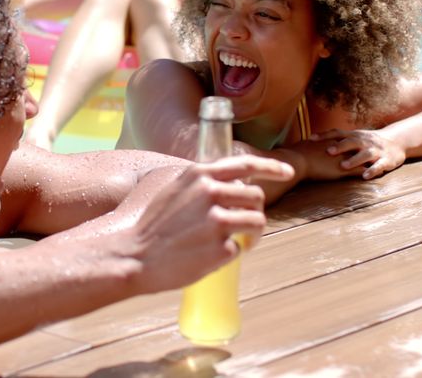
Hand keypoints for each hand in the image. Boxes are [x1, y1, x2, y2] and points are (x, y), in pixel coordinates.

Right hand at [128, 156, 291, 292]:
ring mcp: (217, 221)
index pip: (245, 164)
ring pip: (258, 221)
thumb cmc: (150, 226)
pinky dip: (232, 254)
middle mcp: (210, 193)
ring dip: (254, 233)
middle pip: (256, 196)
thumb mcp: (171, 189)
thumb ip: (198, 183)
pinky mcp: (221, 248)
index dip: (271, 167)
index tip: (287, 172)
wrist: (134, 256)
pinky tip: (212, 257)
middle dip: (255, 210)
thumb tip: (225, 185)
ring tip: (241, 242)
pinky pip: (240, 248)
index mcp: (198, 175)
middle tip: (245, 225)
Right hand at [274, 139, 365, 181]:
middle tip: (371, 149)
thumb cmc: (293, 155)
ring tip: (377, 162)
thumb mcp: (298, 147)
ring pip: (361, 157)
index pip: (343, 139)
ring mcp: (342, 157)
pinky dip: (366, 173)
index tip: (354, 143)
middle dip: (363, 148)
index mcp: (328, 141)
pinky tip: (372, 176)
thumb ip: (300, 146)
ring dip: (368, 160)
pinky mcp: (344, 169)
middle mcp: (338, 147)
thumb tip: (288, 145)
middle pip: (355, 145)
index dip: (349, 142)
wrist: (296, 160)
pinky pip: (359, 171)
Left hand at [310, 128, 406, 179]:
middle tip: (328, 151)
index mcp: (355, 135)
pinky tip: (364, 176)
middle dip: (340, 146)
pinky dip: (372, 171)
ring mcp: (376, 150)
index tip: (310, 139)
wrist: (397, 141)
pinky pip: (379, 166)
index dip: (325, 135)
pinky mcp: (386, 160)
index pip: (338, 133)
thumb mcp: (354, 137)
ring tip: (343, 166)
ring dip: (354, 160)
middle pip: (351, 142)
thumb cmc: (368, 141)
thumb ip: (338, 140)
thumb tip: (313, 142)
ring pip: (365, 154)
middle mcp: (365, 141)